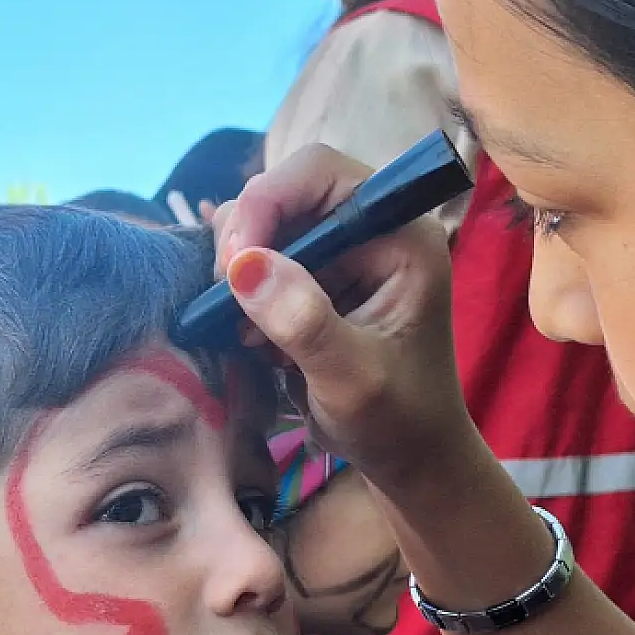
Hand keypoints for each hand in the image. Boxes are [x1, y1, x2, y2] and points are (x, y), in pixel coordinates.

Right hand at [210, 145, 481, 491]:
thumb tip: (244, 265)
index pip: (320, 174)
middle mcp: (370, 230)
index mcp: (401, 235)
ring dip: (237, 271)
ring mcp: (340, 255)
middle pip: (284, 193)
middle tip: (225, 300)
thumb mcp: (353, 379)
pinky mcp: (314, 281)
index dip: (268, 201)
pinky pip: (259, 263)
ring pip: (264, 227)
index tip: (234, 263)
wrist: (409, 460)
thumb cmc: (398, 421)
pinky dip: (240, 294)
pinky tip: (247, 336)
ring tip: (241, 329)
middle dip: (245, 239)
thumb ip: (305, 322)